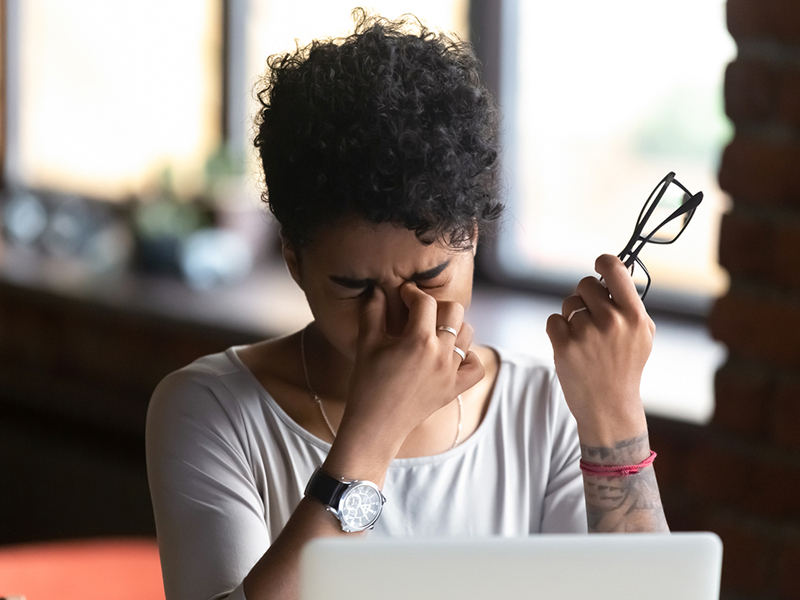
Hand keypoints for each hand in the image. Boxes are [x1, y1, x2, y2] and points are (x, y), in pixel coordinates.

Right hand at [337, 283, 484, 459]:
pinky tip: (450, 355)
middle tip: (419, 313)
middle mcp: (440, 354)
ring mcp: (451, 372)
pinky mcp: (455, 389)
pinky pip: (476, 366)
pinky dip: (468, 357)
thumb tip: (377, 289)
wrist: (375, 425)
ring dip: (453, 327)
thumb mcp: (366, 344)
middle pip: (455, 311)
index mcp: (418, 341)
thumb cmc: (366, 384)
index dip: (412, 292)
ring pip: (467, 334)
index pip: (424, 302)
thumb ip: (372, 312)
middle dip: (437, 306)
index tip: (403, 294)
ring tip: (433, 332)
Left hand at [545, 254, 654, 445]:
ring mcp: (586, 334)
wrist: (609, 405)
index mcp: (634, 315)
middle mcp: (611, 321)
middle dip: (585, 297)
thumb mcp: (641, 333)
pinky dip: (558, 330)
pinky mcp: (564, 346)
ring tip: (585, 339)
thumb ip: (630, 301)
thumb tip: (615, 268)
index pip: (614, 268)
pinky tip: (572, 346)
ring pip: (568, 304)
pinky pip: (553, 320)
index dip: (603, 262)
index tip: (598, 266)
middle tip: (592, 318)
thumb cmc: (625, 364)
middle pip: (585, 284)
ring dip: (572, 316)